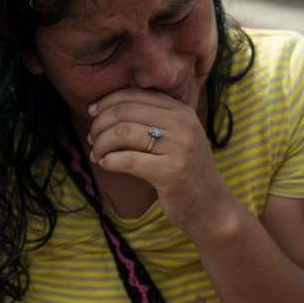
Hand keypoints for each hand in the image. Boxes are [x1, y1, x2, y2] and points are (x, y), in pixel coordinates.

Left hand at [88, 89, 229, 228]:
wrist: (211, 207)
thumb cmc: (186, 171)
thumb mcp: (176, 136)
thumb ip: (152, 119)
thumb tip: (105, 108)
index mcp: (181, 110)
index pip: (135, 95)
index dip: (107, 102)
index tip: (92, 113)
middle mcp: (182, 124)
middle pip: (125, 112)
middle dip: (100, 124)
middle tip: (92, 138)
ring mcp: (179, 148)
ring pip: (122, 133)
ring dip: (101, 144)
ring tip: (96, 154)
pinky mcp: (171, 173)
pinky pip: (128, 160)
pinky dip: (109, 161)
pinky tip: (106, 164)